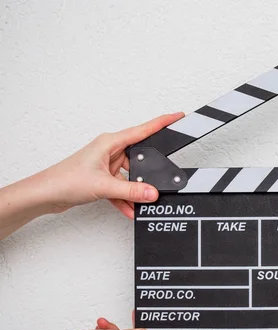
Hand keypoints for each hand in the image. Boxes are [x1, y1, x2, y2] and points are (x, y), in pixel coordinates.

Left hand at [39, 112, 183, 218]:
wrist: (44, 195)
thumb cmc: (64, 180)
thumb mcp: (103, 186)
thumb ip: (131, 191)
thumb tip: (152, 193)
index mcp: (109, 142)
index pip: (143, 130)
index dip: (162, 122)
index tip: (177, 116)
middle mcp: (109, 151)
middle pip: (139, 158)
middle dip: (148, 173)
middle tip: (158, 180)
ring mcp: (106, 165)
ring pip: (131, 177)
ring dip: (134, 191)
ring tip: (139, 202)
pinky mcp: (102, 179)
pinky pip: (122, 188)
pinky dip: (126, 199)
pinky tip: (129, 210)